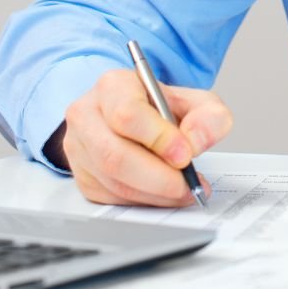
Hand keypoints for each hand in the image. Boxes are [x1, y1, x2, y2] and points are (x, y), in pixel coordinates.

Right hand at [48, 69, 232, 206]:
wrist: (133, 117)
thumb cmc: (158, 108)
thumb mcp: (193, 101)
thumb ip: (208, 116)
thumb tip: (195, 142)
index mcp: (112, 87)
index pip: (127, 114)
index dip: (158, 139)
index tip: (185, 154)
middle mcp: (87, 116)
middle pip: (115, 156)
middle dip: (159, 177)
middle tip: (188, 184)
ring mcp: (79, 149)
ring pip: (114, 182)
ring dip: (156, 194)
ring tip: (185, 190)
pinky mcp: (82, 177)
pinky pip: (112, 199)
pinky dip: (145, 201)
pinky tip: (164, 194)